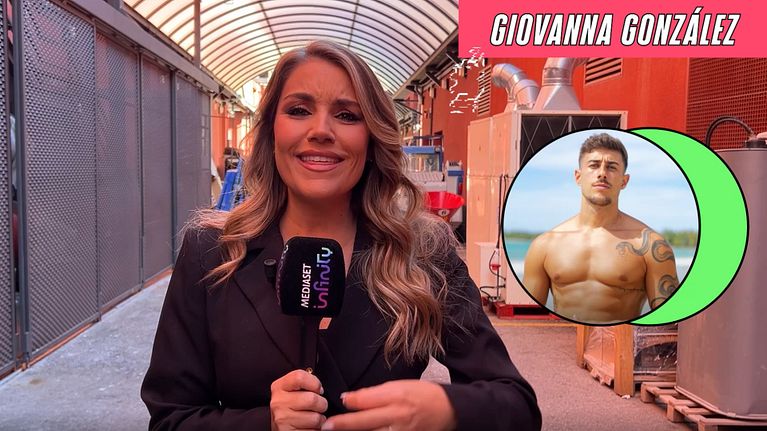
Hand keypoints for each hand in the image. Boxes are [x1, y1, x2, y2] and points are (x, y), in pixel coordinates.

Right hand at [270, 369, 328, 430]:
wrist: (281, 428)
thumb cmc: (291, 407)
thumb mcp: (292, 390)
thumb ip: (304, 383)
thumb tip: (319, 388)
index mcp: (279, 387)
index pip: (300, 377)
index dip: (315, 383)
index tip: (317, 390)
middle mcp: (278, 402)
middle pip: (312, 399)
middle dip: (322, 404)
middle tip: (319, 406)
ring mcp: (282, 419)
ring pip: (315, 418)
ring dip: (320, 419)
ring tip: (313, 418)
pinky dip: (315, 430)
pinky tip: (308, 427)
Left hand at [321, 380, 455, 430]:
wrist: (450, 410)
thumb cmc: (424, 395)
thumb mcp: (400, 386)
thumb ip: (374, 394)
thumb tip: (350, 400)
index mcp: (397, 397)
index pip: (367, 400)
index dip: (350, 401)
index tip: (340, 401)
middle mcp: (398, 417)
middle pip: (365, 422)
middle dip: (343, 425)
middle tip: (327, 427)